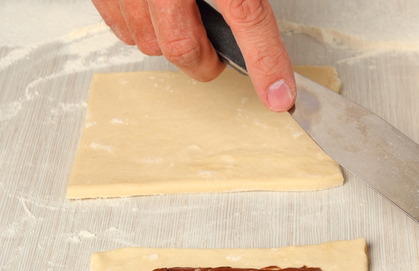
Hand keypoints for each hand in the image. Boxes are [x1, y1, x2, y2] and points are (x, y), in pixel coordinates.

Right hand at [91, 0, 294, 110]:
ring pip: (151, 43)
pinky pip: (121, 28)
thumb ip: (243, 2)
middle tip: (218, 51)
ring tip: (185, 25)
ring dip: (173, 45)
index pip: (248, 18)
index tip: (282, 98)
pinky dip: (140, 31)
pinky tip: (155, 16)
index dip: (267, 63)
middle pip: (186, 47)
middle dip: (206, 60)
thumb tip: (256, 31)